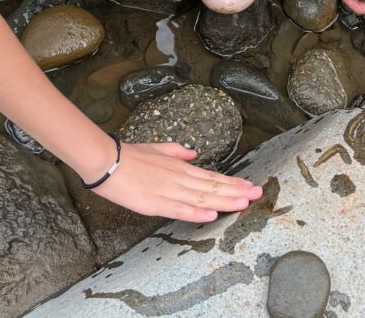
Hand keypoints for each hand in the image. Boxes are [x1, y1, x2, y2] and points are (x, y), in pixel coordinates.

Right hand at [92, 141, 262, 222]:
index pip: (211, 176)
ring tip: (244, 203)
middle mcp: (178, 178)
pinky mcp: (154, 202)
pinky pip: (179, 209)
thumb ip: (176, 152)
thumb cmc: (129, 155)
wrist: (106, 160)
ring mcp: (168, 190)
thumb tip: (193, 153)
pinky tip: (210, 215)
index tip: (249, 186)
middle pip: (212, 186)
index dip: (231, 182)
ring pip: (201, 196)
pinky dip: (195, 212)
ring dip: (224, 200)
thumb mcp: (156, 149)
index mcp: (179, 167)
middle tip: (257, 194)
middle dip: (236, 191)